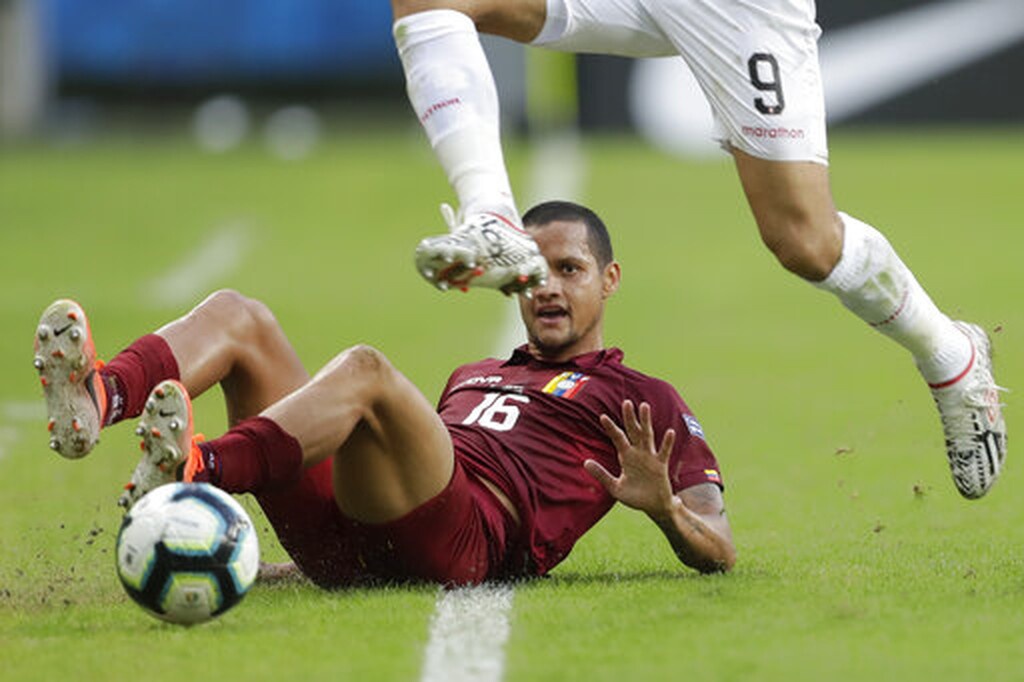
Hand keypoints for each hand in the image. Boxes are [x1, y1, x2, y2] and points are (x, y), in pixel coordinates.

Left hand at [584, 400, 676, 518]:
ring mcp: (650, 457)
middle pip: (633, 431)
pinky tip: (669, 431)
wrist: (653, 507)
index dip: (610, 428)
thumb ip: (601, 475)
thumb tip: (585, 462)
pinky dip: (667, 442)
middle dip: (629, 417)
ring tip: (644, 406)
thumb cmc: (634, 496)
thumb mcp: (614, 487)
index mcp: (626, 457)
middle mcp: (638, 453)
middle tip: (626, 402)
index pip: (618, 438)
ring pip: (648, 436)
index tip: (602, 416)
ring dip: (646, 422)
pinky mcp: (661, 466)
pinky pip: (664, 452)